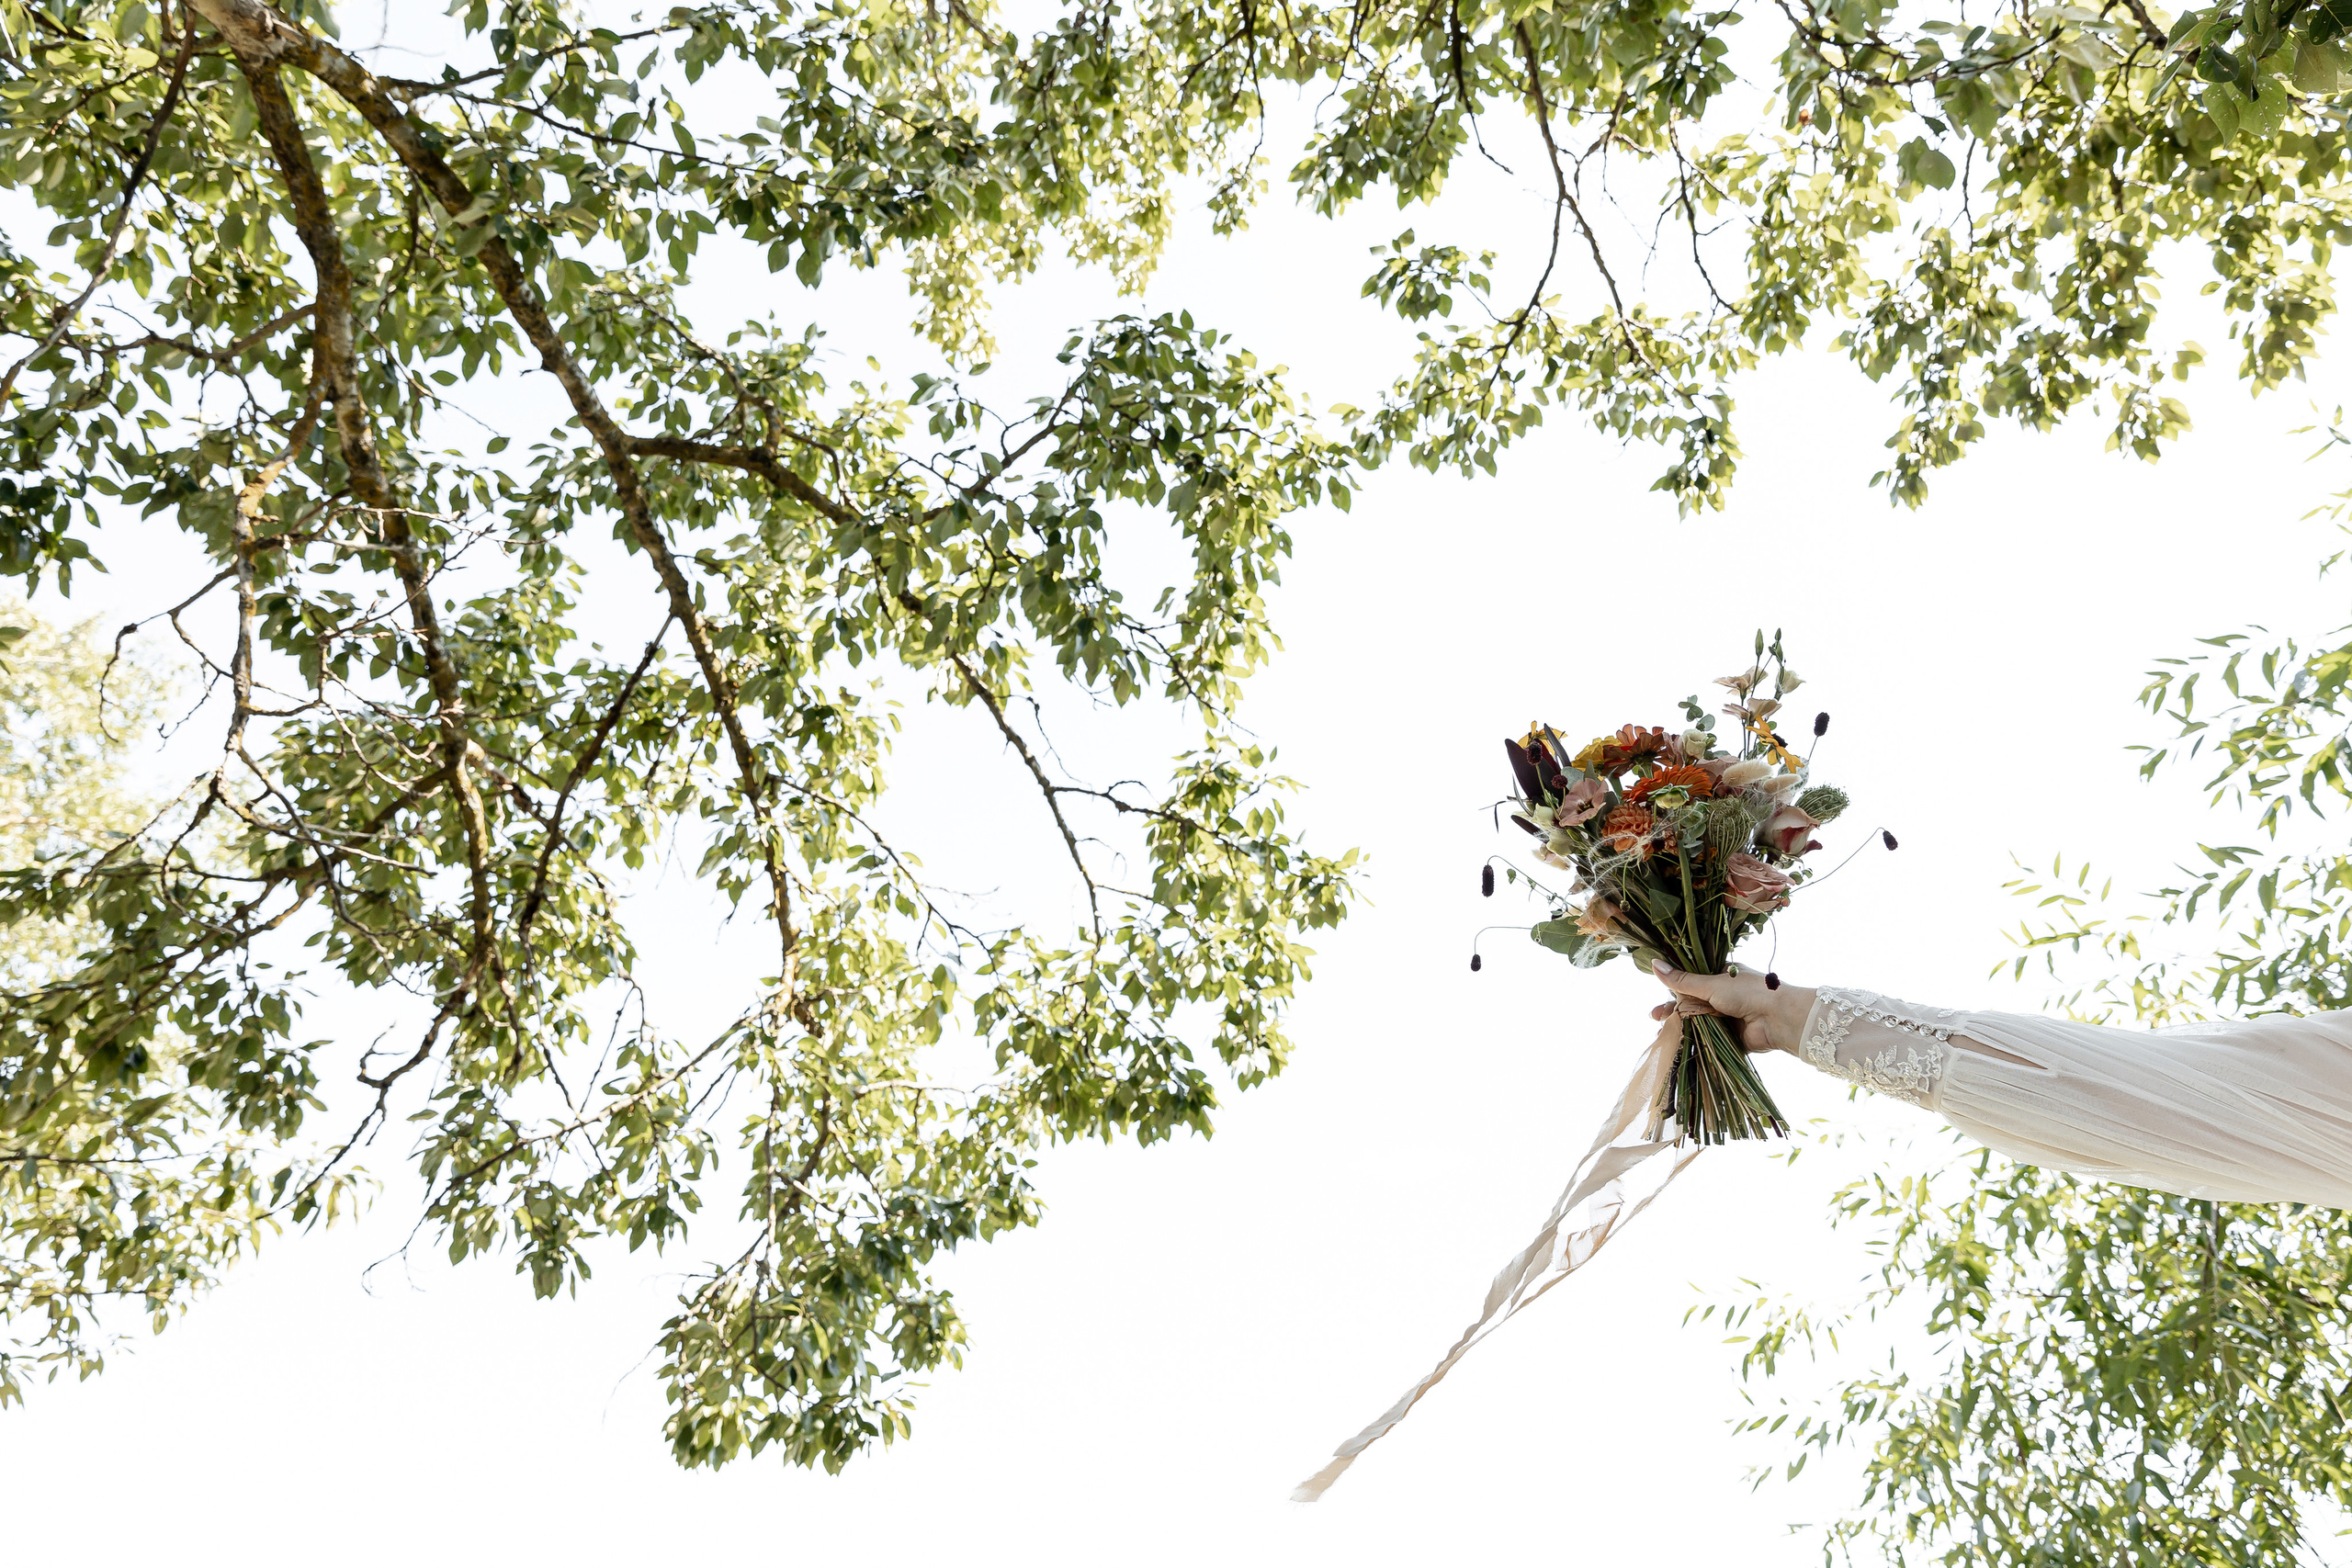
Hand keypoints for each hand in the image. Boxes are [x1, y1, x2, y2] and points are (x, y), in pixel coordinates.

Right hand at [1648, 960, 1814, 1054]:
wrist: (1779, 1018)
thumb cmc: (1749, 993)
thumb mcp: (1711, 983)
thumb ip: (1682, 981)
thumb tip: (1654, 964)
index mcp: (1721, 977)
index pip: (1691, 982)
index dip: (1672, 990)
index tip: (1658, 996)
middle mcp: (1724, 996)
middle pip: (1691, 1003)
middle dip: (1673, 1011)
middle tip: (1655, 1017)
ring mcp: (1727, 1017)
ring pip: (1698, 1022)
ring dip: (1681, 1027)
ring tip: (1663, 1033)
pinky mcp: (1731, 1036)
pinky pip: (1709, 1038)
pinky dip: (1694, 1041)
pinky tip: (1678, 1044)